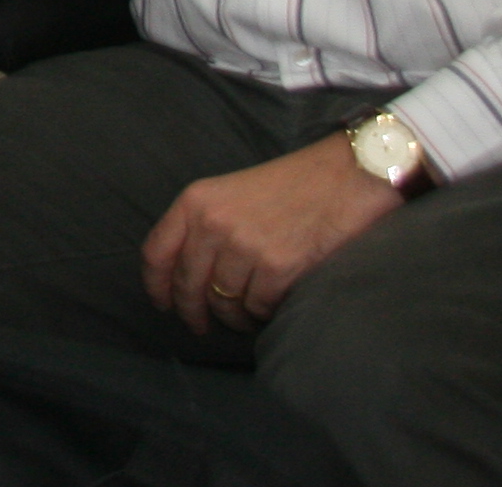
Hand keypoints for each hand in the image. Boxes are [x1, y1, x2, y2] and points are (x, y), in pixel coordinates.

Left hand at [142, 133, 402, 334]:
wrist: (346, 176)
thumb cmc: (292, 184)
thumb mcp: (232, 191)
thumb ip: (205, 224)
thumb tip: (189, 272)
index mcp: (196, 202)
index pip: (156, 252)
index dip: (155, 285)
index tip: (162, 303)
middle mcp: (214, 224)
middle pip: (187, 285)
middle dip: (192, 312)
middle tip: (200, 326)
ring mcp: (245, 247)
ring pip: (224, 303)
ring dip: (233, 317)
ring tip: (244, 316)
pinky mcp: (278, 268)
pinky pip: (257, 308)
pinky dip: (262, 314)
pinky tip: (270, 307)